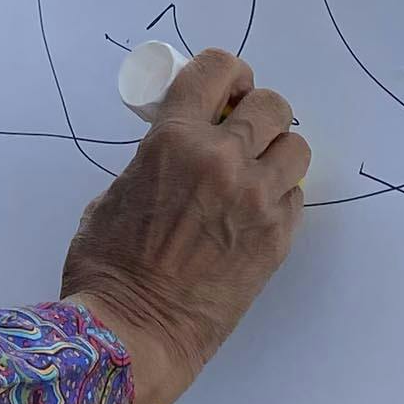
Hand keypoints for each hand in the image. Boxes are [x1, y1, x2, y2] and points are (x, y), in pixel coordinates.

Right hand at [60, 49, 308, 403]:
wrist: (133, 333)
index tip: (225, 86)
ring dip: (277, 152)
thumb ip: (155, 160)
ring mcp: (257, 200)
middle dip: (256, 110)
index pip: (217, 69)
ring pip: (296, 146)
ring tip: (256, 171)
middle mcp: (224, 161)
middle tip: (242, 128)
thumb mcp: (116, 193)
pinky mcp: (278, 239)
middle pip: (271, 103)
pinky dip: (279, 197)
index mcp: (175, 139)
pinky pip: (295, 196)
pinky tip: (255, 214)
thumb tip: (179, 151)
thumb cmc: (107, 268)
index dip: (226, 71)